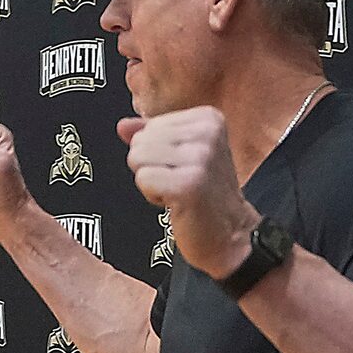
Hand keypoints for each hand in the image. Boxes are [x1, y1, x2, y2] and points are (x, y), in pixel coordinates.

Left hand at [119, 106, 255, 277]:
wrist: (230, 233)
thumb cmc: (204, 195)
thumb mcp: (181, 155)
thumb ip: (153, 136)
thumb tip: (122, 125)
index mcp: (208, 118)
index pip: (149, 126)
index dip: (157, 153)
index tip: (183, 168)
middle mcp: (208, 132)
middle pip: (140, 141)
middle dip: (151, 167)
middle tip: (179, 182)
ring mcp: (201, 157)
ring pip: (137, 158)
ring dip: (151, 182)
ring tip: (178, 191)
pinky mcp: (189, 183)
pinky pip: (143, 179)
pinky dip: (152, 195)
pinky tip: (176, 202)